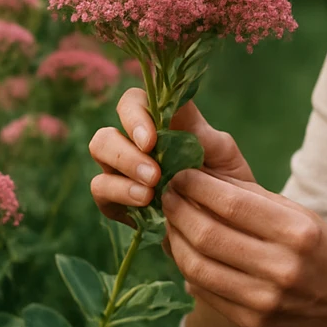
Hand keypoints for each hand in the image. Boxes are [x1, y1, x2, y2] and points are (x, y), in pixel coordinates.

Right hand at [88, 89, 253, 223]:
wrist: (228, 224)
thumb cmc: (227, 182)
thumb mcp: (224, 155)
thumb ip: (201, 132)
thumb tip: (179, 107)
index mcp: (161, 124)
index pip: (135, 102)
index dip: (135, 114)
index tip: (150, 140)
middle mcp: (135, 144)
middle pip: (107, 134)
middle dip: (125, 153)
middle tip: (154, 176)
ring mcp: (122, 172)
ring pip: (99, 157)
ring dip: (121, 175)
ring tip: (149, 195)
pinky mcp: (117, 201)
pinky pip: (101, 192)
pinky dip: (120, 197)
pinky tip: (144, 206)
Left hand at [160, 168, 326, 326]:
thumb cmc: (319, 248)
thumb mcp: (298, 214)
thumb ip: (250, 196)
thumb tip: (199, 175)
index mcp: (297, 232)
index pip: (231, 203)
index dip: (196, 187)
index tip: (180, 175)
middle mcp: (282, 267)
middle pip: (207, 235)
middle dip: (177, 210)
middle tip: (167, 196)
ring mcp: (265, 300)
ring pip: (196, 267)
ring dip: (174, 240)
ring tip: (171, 223)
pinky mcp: (251, 322)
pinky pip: (203, 292)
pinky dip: (187, 268)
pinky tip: (186, 252)